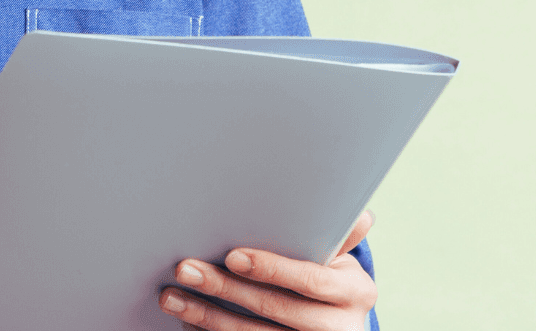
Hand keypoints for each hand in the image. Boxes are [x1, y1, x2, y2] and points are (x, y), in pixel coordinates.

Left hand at [159, 210, 377, 330]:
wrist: (337, 326)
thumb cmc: (329, 280)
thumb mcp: (338, 259)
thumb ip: (338, 237)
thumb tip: (362, 215)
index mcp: (355, 293)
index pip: (309, 279)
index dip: (271, 268)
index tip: (232, 257)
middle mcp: (340, 327)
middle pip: (275, 309)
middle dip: (225, 288)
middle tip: (185, 270)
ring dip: (207, 316)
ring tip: (172, 297)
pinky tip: (186, 322)